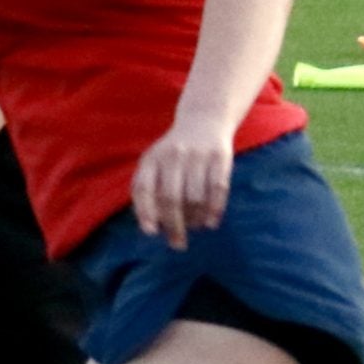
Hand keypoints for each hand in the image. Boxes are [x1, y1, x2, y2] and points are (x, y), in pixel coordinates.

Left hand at [131, 120, 232, 250]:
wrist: (204, 119)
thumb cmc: (174, 153)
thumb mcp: (154, 162)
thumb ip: (147, 190)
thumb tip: (151, 228)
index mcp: (152, 158)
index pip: (143, 188)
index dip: (145, 212)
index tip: (151, 232)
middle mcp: (173, 155)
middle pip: (171, 198)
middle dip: (174, 226)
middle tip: (178, 244)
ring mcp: (197, 155)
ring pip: (195, 197)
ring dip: (195, 219)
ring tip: (196, 227)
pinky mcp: (220, 156)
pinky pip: (218, 189)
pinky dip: (215, 209)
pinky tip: (212, 222)